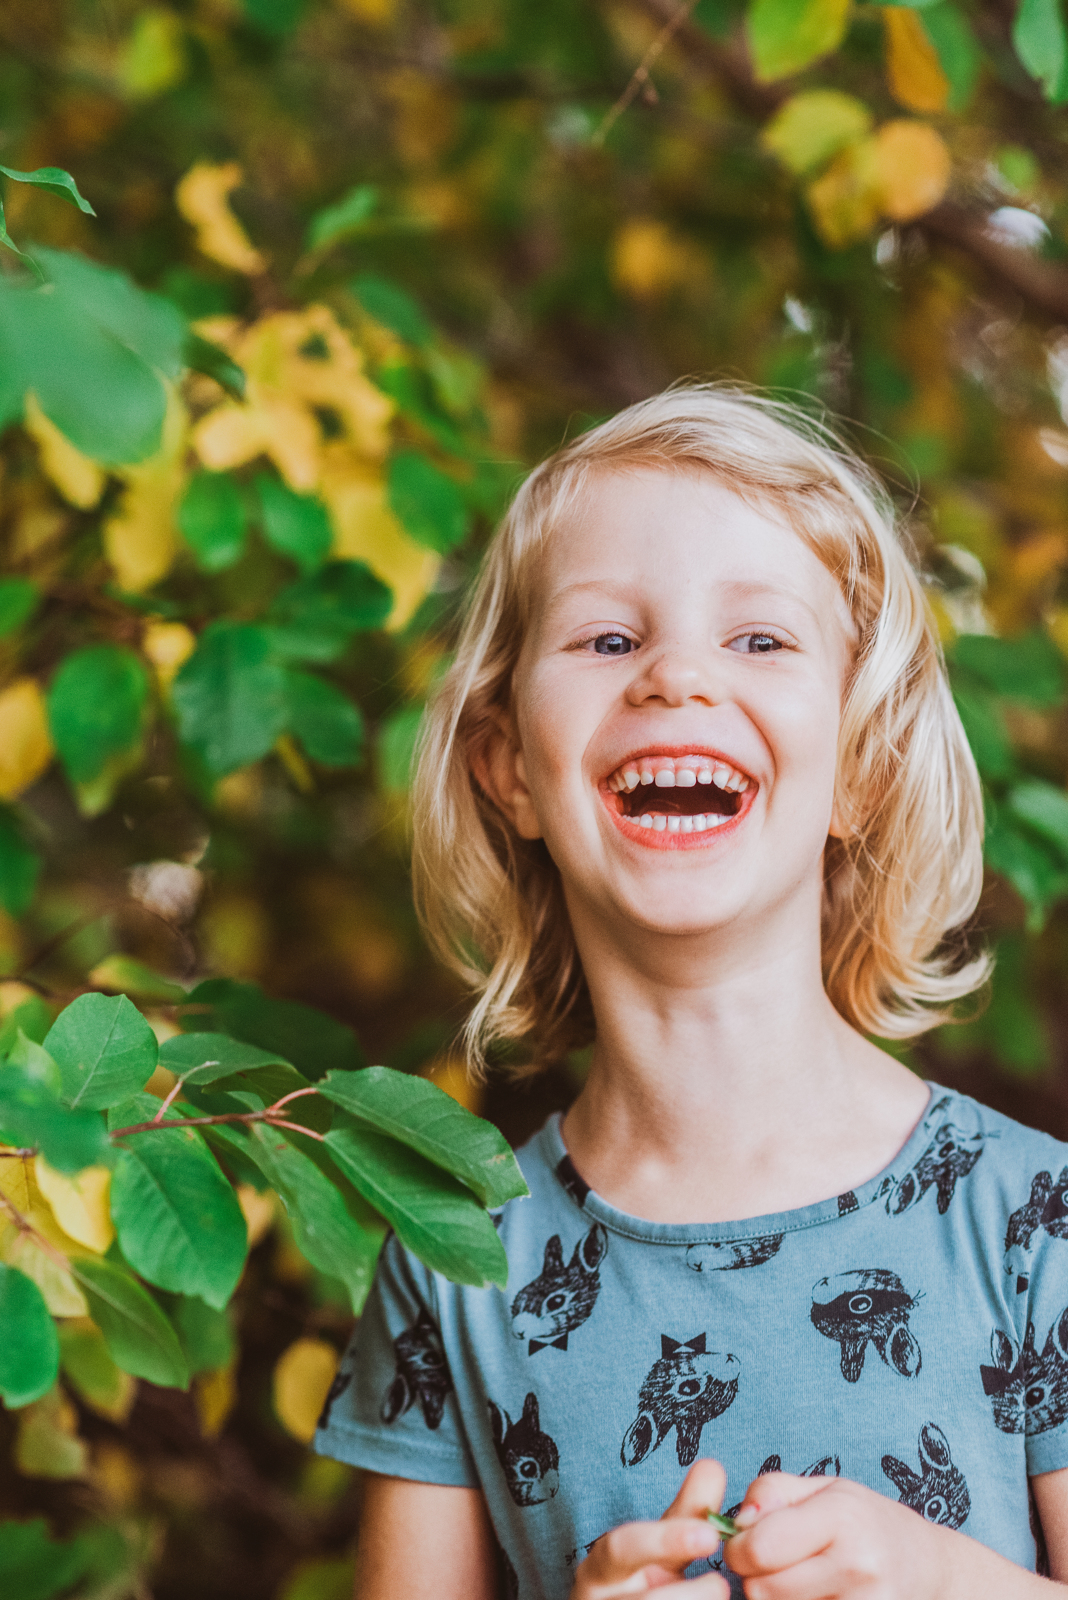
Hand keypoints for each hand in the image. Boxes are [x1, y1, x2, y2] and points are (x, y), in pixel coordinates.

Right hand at [570, 1459, 729, 1598]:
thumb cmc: (648, 1588)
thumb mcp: (662, 1552)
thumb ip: (686, 1515)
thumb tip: (712, 1466)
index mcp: (600, 1570)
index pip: (621, 1547)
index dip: (664, 1540)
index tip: (711, 1536)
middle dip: (681, 1594)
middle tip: (722, 1584)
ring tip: (721, 1597)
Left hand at [725, 1471, 951, 1599]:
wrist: (929, 1568)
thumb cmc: (865, 1522)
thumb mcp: (823, 1488)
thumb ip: (772, 1492)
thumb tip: (738, 1523)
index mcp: (842, 1517)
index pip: (760, 1547)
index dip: (738, 1548)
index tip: (745, 1543)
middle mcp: (858, 1566)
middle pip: (763, 1591)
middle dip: (755, 1579)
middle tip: (774, 1566)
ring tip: (801, 1582)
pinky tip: (817, 1599)